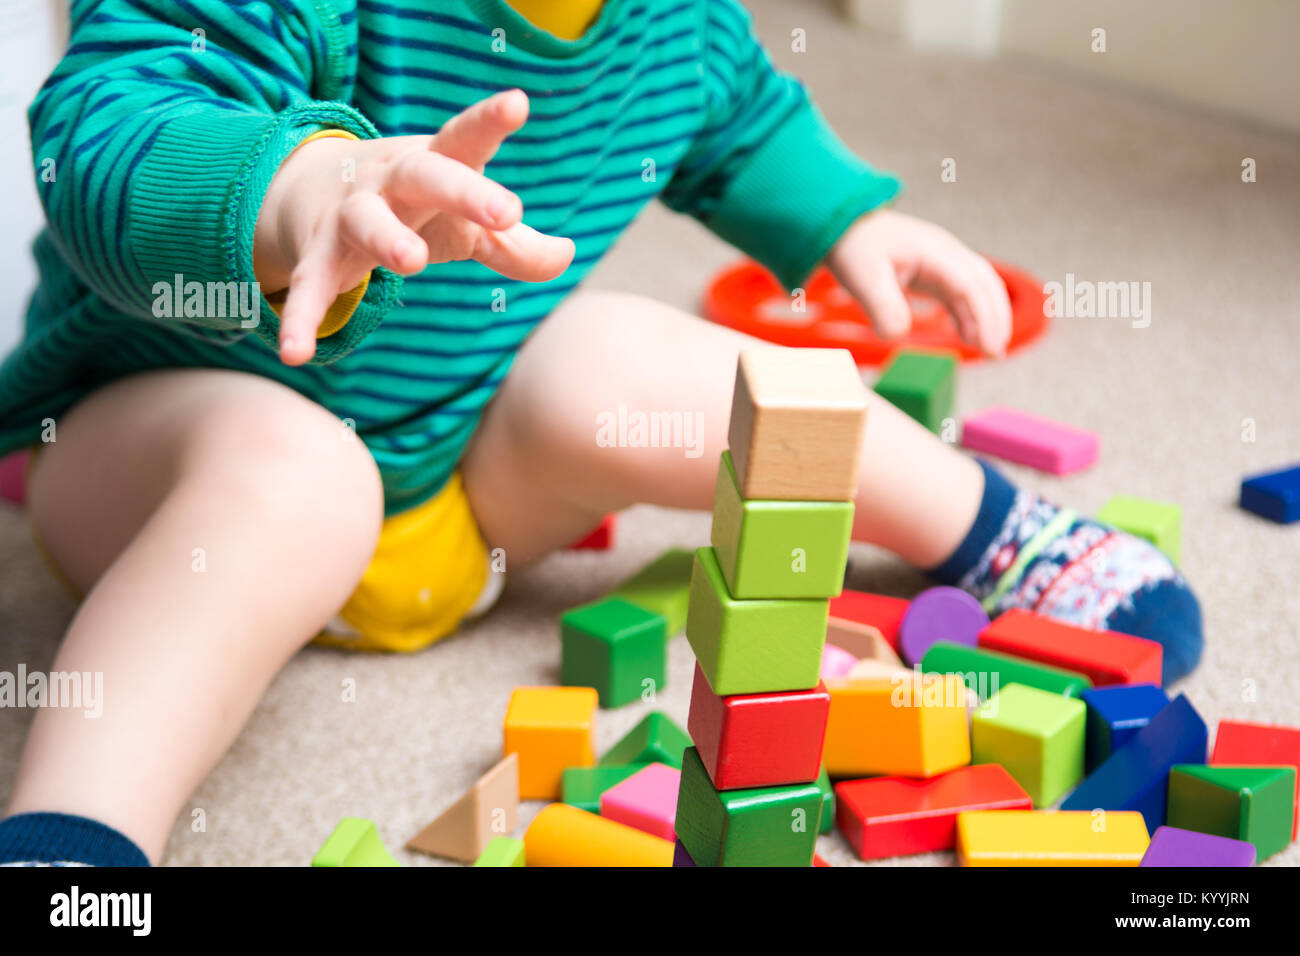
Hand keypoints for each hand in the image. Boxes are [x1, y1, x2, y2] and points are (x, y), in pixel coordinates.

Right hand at [253, 89, 574, 364]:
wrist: (313, 194)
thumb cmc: (415, 207)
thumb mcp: (468, 224)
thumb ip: (516, 246)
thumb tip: (568, 254)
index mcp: (437, 163)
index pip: (466, 139)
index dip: (491, 120)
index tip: (518, 103)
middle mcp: (392, 180)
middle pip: (427, 174)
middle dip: (464, 190)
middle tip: (506, 213)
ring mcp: (351, 214)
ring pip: (366, 221)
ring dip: (388, 239)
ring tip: (412, 262)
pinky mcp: (317, 254)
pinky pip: (310, 285)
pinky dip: (301, 318)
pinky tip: (297, 353)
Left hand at [826, 209, 1011, 356]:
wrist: (844, 224)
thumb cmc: (855, 247)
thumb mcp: (862, 278)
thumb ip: (882, 306)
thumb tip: (898, 335)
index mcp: (934, 252)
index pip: (970, 286)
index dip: (983, 317)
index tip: (988, 348)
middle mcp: (946, 253)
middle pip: (985, 284)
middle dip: (996, 318)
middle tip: (996, 353)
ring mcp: (944, 259)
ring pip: (980, 286)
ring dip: (988, 315)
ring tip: (989, 349)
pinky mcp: (936, 269)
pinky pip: (963, 291)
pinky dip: (971, 313)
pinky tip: (968, 335)